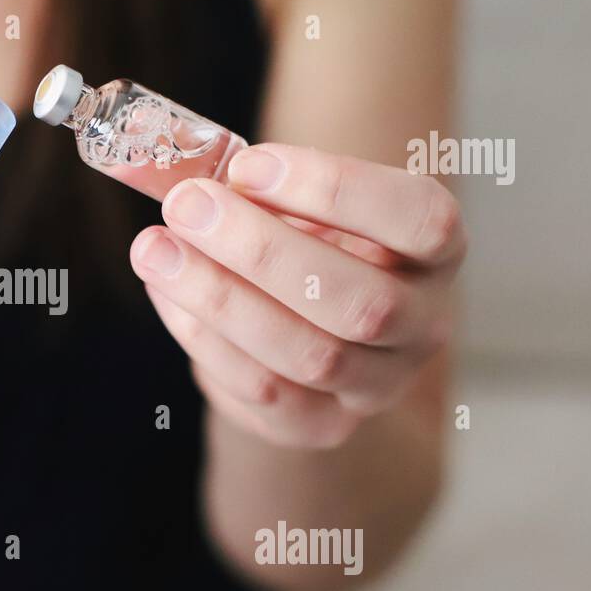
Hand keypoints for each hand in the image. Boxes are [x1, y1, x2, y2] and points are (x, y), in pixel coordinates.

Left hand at [126, 144, 464, 448]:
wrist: (306, 325)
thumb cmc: (303, 242)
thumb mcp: (296, 201)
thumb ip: (252, 183)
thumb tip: (168, 166)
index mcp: (436, 251)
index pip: (420, 221)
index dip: (334, 190)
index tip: (247, 166)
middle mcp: (422, 324)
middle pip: (360, 302)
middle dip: (261, 250)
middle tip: (187, 205)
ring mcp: (378, 385)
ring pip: (309, 355)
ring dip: (220, 298)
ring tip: (155, 249)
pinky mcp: (322, 425)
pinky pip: (263, 392)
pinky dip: (205, 338)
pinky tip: (165, 291)